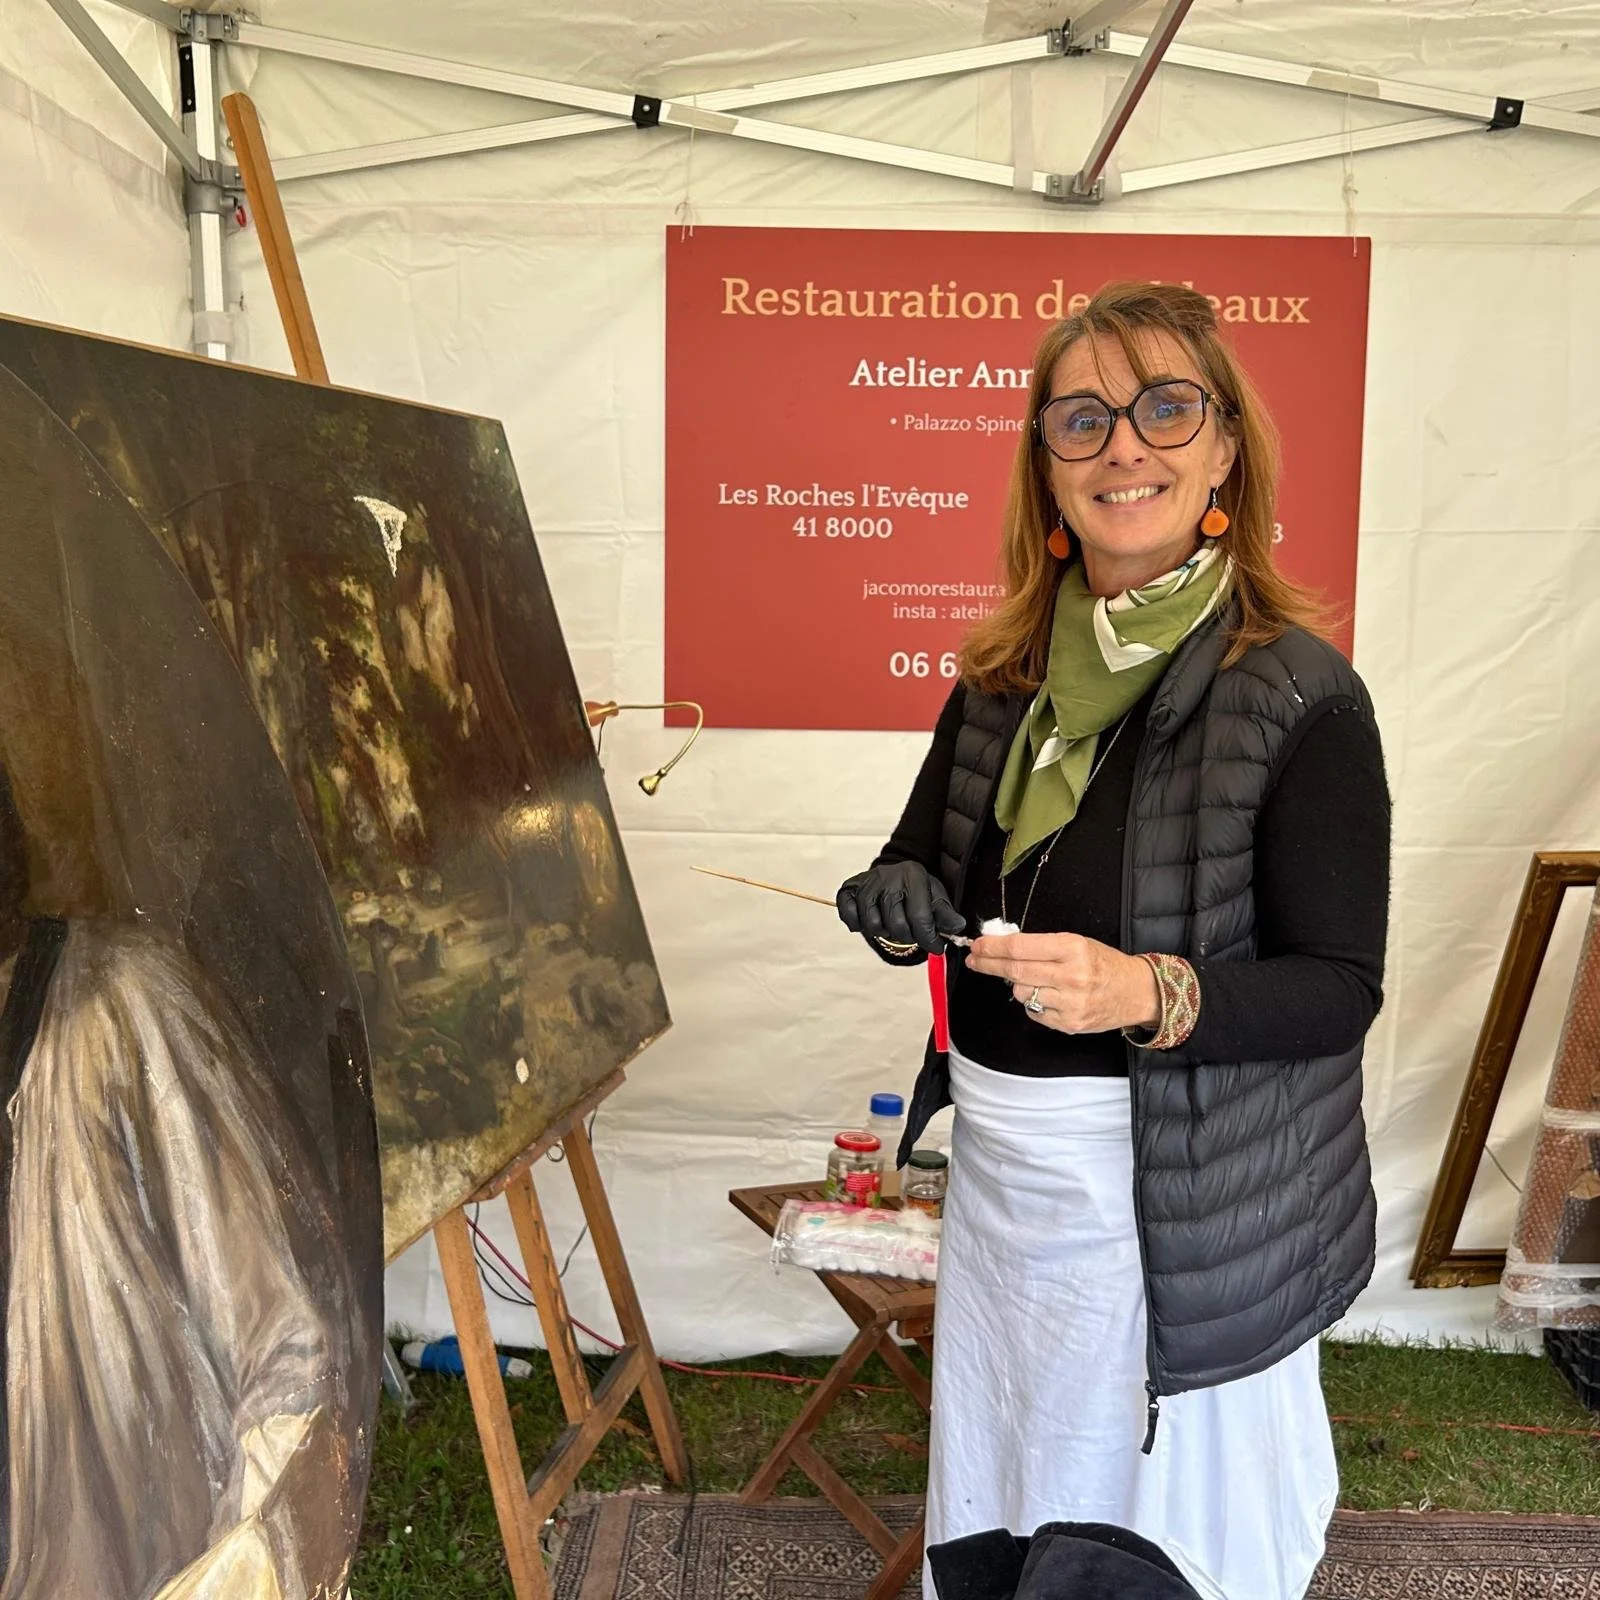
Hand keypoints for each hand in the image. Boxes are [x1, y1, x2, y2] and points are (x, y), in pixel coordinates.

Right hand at [836, 861, 966, 952]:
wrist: (893, 874)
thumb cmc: (915, 890)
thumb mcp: (935, 897)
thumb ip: (946, 914)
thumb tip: (957, 926)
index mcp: (913, 876)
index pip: (920, 917)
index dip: (929, 938)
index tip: (936, 947)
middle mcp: (888, 877)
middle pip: (896, 925)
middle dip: (907, 936)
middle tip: (911, 933)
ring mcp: (867, 883)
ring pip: (873, 924)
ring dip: (884, 932)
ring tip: (892, 925)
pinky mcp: (849, 889)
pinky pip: (849, 915)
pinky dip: (858, 924)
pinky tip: (870, 919)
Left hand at [964, 931, 1160, 1033]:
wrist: (1136, 992)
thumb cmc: (1104, 963)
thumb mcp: (1077, 943)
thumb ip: (1041, 945)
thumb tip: (1001, 947)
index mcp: (1073, 948)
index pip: (1020, 947)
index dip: (993, 947)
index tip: (978, 945)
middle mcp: (1071, 976)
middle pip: (1015, 971)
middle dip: (989, 964)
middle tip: (975, 959)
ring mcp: (1070, 1003)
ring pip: (1021, 994)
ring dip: (1018, 985)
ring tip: (1035, 979)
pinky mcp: (1069, 1024)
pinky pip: (1034, 1012)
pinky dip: (1034, 1003)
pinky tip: (1049, 996)